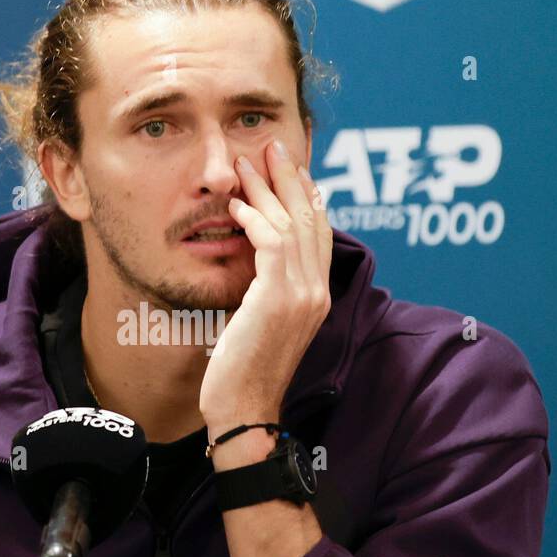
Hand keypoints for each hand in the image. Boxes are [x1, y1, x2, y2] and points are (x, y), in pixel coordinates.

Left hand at [199, 139, 332, 435]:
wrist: (243, 410)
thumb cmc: (242, 372)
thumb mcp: (258, 321)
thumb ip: (265, 289)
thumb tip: (252, 262)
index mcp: (317, 296)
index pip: (319, 233)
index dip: (306, 195)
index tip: (288, 167)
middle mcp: (318, 291)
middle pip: (313, 219)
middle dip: (291, 178)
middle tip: (272, 146)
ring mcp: (303, 295)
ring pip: (292, 224)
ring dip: (268, 189)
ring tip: (247, 163)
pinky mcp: (279, 298)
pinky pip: (272, 243)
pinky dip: (255, 219)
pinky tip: (237, 207)